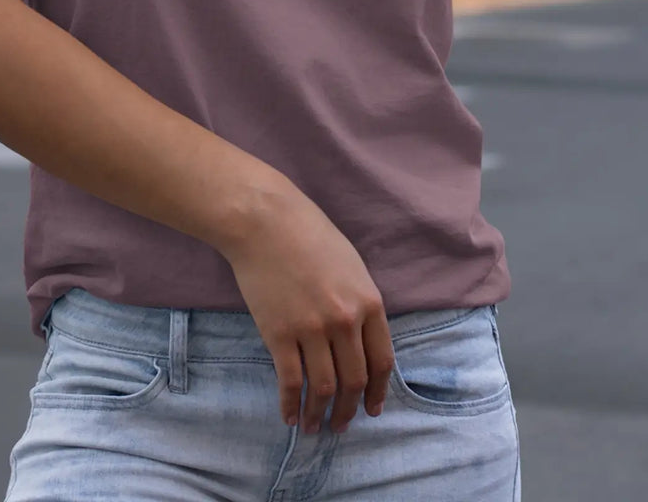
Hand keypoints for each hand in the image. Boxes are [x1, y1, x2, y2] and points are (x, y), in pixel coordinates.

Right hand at [221, 185, 394, 434]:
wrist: (265, 221)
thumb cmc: (308, 234)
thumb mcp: (350, 265)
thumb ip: (359, 302)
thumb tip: (361, 340)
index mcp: (368, 302)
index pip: (382, 361)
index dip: (377, 391)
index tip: (372, 409)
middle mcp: (345, 321)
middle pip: (354, 380)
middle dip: (350, 409)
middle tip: (342, 425)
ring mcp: (312, 329)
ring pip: (324, 388)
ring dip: (320, 414)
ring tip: (314, 427)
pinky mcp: (279, 334)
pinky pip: (290, 382)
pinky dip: (291, 405)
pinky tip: (289, 416)